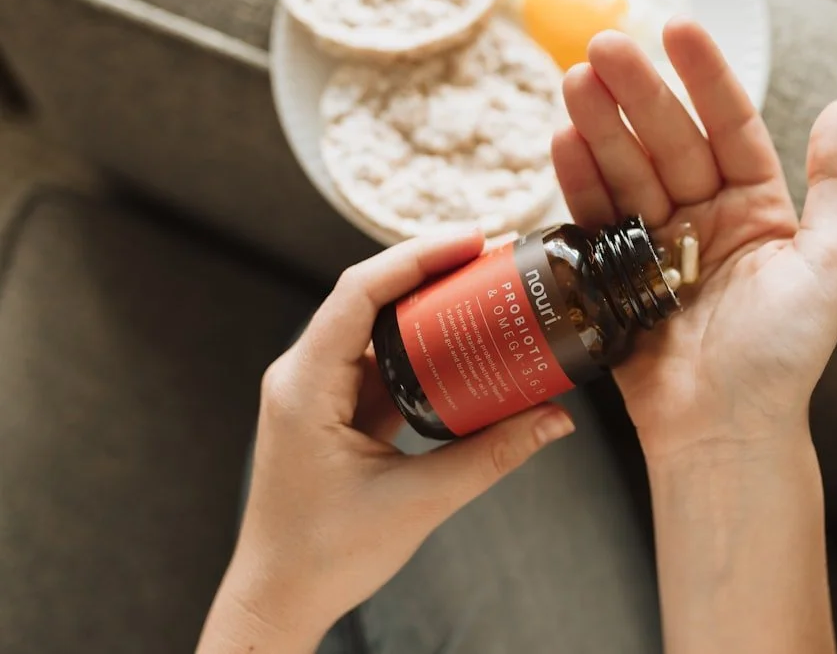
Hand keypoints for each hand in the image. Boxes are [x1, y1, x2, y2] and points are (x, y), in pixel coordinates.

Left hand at [197, 233, 574, 651]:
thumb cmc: (326, 556)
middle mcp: (303, 375)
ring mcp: (316, 390)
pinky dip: (419, 348)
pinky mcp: (332, 408)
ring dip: (425, 307)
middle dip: (429, 270)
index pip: (358, 292)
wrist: (280, 597)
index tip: (471, 240)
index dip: (416, 256)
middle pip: (367, 297)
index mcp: (306, 386)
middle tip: (489, 256)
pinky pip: (377, 361)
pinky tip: (460, 344)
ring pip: (374, 327)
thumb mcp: (418, 502)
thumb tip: (555, 419)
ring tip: (482, 288)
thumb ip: (490, 455)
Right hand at [552, 18, 836, 461]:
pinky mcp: (614, 273)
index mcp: (758, 208)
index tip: (677, 28)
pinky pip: (594, 217)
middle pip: (668, 140)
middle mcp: (704, 217)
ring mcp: (655, 244)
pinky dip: (577, 181)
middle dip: (637, 92)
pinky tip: (561, 141)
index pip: (730, 125)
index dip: (704, 76)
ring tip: (572, 82)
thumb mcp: (832, 265)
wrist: (723, 430)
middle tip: (603, 46)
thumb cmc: (784, 355)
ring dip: (599, 126)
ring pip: (626, 170)